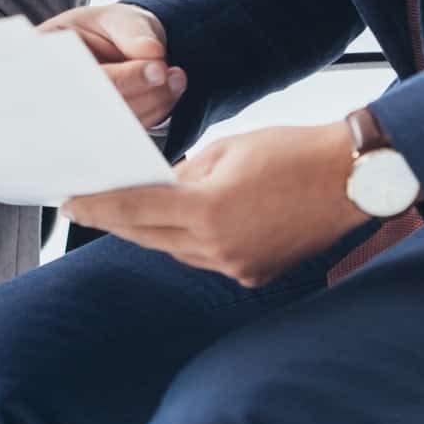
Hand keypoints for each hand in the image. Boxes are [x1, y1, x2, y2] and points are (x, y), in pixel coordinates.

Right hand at [39, 4, 185, 128]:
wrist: (121, 46)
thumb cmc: (113, 28)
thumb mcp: (120, 18)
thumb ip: (133, 31)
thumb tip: (152, 53)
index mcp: (47, 57)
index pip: (81, 77)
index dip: (122, 78)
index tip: (157, 68)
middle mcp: (56, 93)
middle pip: (100, 107)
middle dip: (143, 92)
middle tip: (173, 75)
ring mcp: (78, 117)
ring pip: (119, 124)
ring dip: (155, 103)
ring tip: (176, 76)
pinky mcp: (103, 131)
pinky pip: (131, 131)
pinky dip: (157, 112)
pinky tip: (169, 89)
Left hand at [63, 124, 368, 286]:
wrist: (352, 178)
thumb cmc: (292, 150)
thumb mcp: (227, 149)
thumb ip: (186, 172)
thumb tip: (160, 186)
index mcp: (207, 211)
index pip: (135, 209)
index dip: (98, 206)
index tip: (71, 203)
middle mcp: (219, 248)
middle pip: (150, 236)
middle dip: (117, 220)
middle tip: (87, 206)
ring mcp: (238, 268)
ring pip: (177, 251)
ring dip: (154, 231)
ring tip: (131, 210)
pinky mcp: (255, 275)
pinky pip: (207, 260)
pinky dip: (192, 242)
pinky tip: (184, 223)